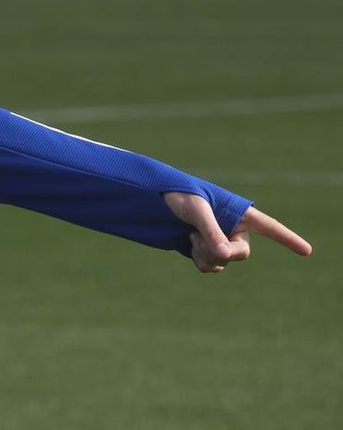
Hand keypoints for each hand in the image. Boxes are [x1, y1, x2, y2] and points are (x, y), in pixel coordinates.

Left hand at [163, 192, 312, 272]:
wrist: (157, 200)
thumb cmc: (180, 196)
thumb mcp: (196, 211)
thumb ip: (212, 231)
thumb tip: (225, 256)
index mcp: (241, 214)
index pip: (270, 228)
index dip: (289, 239)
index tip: (307, 251)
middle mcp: (236, 230)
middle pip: (241, 254)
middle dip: (218, 250)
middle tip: (196, 235)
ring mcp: (222, 242)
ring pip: (223, 263)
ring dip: (205, 254)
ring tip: (190, 235)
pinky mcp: (207, 250)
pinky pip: (210, 267)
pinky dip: (198, 259)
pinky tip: (187, 242)